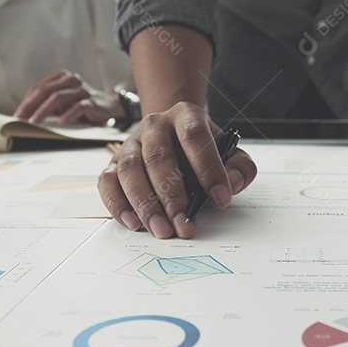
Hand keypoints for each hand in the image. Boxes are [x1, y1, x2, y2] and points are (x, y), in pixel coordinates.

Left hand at [14, 69, 123, 125]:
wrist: (109, 105)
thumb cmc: (80, 104)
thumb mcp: (62, 102)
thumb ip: (46, 104)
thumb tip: (24, 115)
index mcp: (61, 77)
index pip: (39, 88)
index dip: (26, 102)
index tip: (17, 115)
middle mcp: (71, 80)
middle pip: (46, 91)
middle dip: (31, 106)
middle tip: (21, 119)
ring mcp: (82, 90)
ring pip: (59, 98)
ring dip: (44, 111)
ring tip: (35, 122)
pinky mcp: (92, 102)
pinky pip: (78, 107)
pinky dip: (68, 114)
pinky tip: (60, 122)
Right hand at [97, 102, 257, 238]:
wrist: (173, 138)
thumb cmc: (203, 151)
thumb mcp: (230, 153)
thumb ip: (240, 168)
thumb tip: (230, 185)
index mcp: (186, 116)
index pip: (194, 137)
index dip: (208, 168)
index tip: (221, 200)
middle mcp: (154, 125)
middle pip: (159, 157)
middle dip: (173, 196)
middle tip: (185, 225)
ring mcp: (131, 143)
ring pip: (129, 170)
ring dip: (145, 204)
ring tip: (161, 230)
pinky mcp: (113, 162)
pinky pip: (108, 182)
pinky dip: (117, 204)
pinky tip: (134, 223)